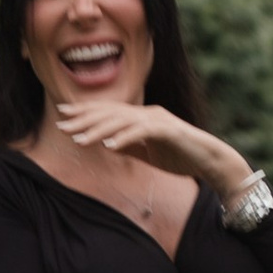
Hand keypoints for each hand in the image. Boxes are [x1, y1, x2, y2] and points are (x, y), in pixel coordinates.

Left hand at [52, 100, 252, 193]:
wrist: (211, 161)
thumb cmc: (182, 157)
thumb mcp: (148, 153)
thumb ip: (129, 146)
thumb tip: (107, 143)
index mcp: (142, 117)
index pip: (109, 111)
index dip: (85, 112)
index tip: (63, 115)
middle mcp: (148, 113)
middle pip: (110, 113)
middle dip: (84, 118)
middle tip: (61, 124)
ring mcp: (158, 120)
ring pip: (122, 121)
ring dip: (98, 130)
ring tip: (78, 139)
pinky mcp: (168, 130)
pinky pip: (141, 132)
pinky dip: (123, 138)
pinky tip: (108, 146)